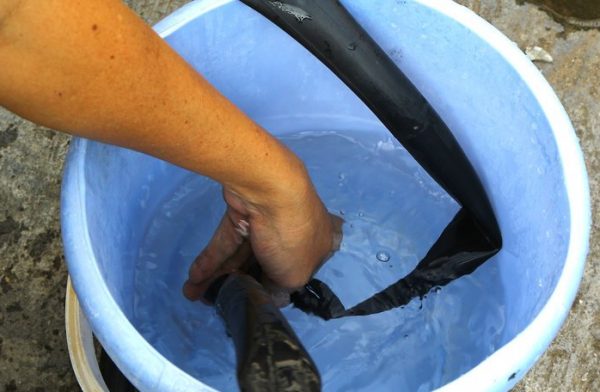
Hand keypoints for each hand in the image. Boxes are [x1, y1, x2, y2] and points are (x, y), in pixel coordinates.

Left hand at [183, 171, 342, 303]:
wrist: (271, 190)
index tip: (255, 303)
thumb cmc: (293, 238)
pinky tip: (194, 278)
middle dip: (240, 284)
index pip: (298, 271)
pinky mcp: (241, 212)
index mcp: (318, 245)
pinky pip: (227, 241)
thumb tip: (267, 296)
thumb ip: (279, 290)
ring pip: (241, 254)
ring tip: (195, 294)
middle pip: (265, 264)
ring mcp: (266, 221)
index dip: (277, 288)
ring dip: (218, 275)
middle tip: (217, 302)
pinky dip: (212, 259)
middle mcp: (295, 232)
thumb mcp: (294, 277)